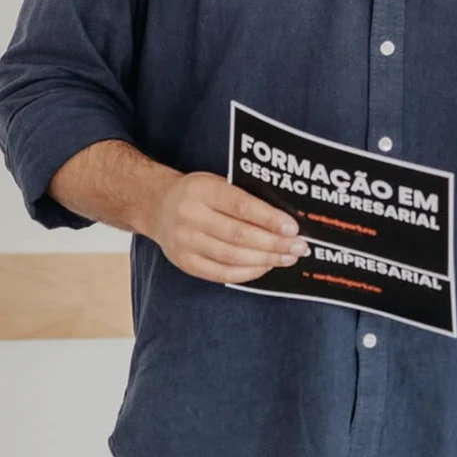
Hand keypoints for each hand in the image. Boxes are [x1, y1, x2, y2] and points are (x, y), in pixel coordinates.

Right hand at [149, 172, 309, 283]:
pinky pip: (221, 273)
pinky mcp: (184, 262)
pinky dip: (247, 272)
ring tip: (287, 257)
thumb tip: (284, 219)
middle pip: (239, 235)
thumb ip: (244, 197)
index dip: (269, 219)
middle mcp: (191, 216)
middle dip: (274, 243)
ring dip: (265, 259)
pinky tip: (265, 266)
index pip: (241, 206)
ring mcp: (185, 242)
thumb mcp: (217, 183)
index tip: (293, 228)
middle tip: (299, 247)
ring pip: (232, 257)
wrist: (157, 206)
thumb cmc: (199, 193)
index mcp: (203, 190)